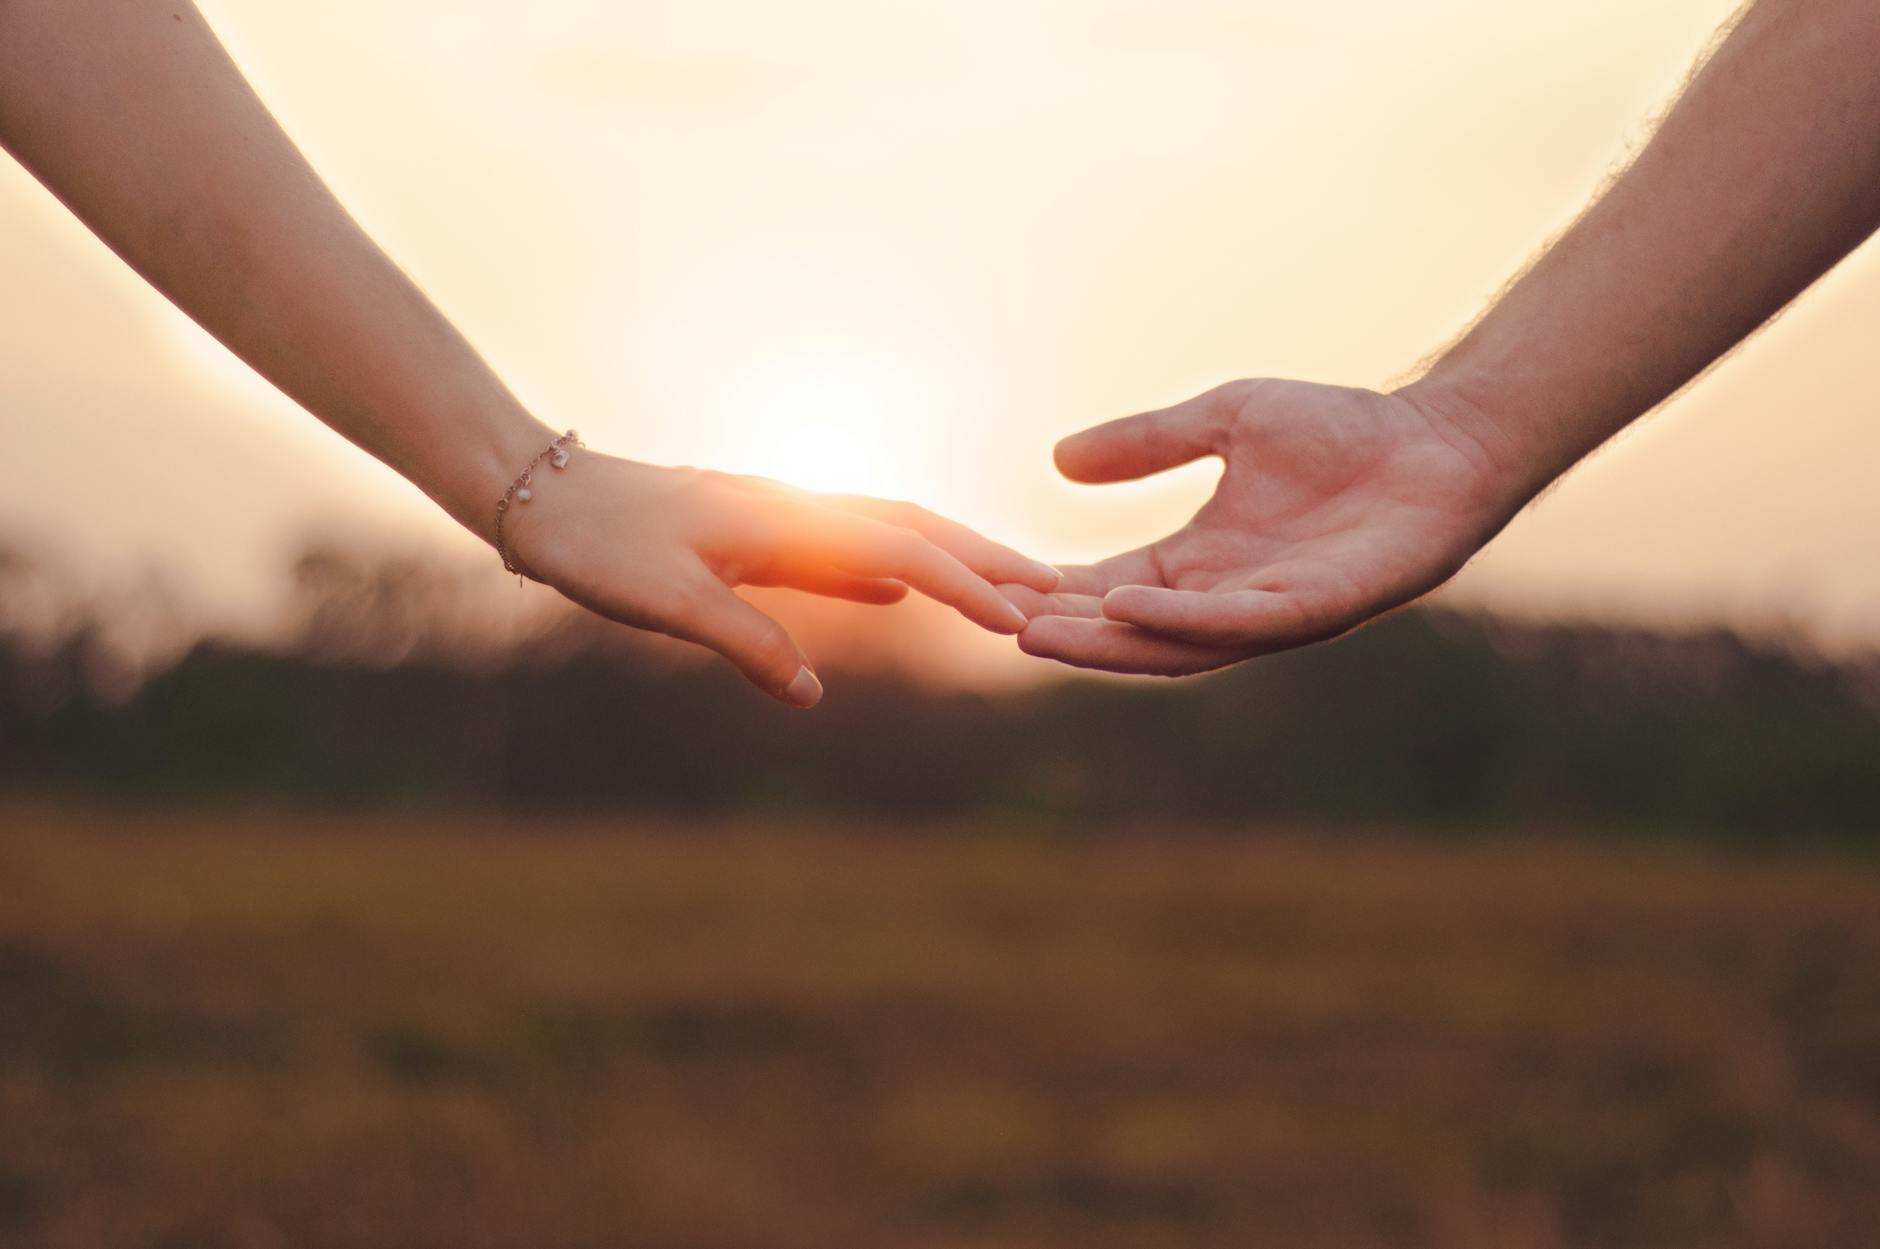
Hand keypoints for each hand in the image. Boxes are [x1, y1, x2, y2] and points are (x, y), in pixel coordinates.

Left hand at [504, 453, 1059, 705]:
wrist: (539, 492)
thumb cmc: (596, 544)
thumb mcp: (665, 602)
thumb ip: (745, 641)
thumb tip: (813, 694)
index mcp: (784, 519)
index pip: (900, 552)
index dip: (964, 586)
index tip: (1022, 618)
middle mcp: (795, 505)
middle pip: (913, 526)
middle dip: (985, 558)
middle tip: (1053, 589)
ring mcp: (779, 513)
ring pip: (885, 531)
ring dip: (948, 559)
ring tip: (1001, 591)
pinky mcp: (757, 529)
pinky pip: (844, 545)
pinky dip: (890, 566)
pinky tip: (899, 593)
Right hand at [1011, 379, 1520, 674]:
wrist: (1440, 439)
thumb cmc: (1342, 430)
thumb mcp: (1223, 420)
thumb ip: (1148, 443)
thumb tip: (1058, 460)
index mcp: (1198, 564)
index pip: (1107, 586)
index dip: (1051, 589)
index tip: (986, 581)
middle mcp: (1226, 600)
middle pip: (1127, 629)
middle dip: (1062, 632)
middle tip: (990, 625)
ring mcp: (1270, 611)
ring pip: (1173, 644)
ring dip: (1105, 643)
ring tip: (1038, 633)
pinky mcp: (1319, 608)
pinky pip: (1240, 623)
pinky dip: (1183, 620)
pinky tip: (1132, 604)